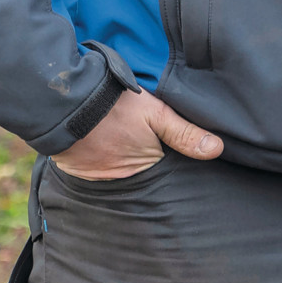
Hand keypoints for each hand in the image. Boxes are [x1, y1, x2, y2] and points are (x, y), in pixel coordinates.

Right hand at [52, 89, 224, 180]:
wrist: (64, 102)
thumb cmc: (113, 104)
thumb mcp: (155, 112)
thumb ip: (185, 132)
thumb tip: (218, 149)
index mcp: (146, 166)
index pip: (164, 168)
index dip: (167, 157)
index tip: (166, 147)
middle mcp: (124, 179)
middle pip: (141, 172)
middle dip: (143, 164)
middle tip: (137, 141)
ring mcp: (99, 177)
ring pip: (117, 171)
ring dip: (119, 162)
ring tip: (117, 141)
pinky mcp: (77, 171)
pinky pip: (93, 170)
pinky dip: (97, 160)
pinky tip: (98, 144)